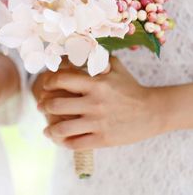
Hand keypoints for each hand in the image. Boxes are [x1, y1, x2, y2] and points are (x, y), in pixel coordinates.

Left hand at [36, 57, 166, 149]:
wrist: (153, 111)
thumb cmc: (130, 87)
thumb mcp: (115, 67)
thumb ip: (95, 58)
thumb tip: (74, 51)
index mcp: (95, 83)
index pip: (61, 80)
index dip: (48, 82)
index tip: (45, 86)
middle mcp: (94, 103)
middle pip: (56, 105)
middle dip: (44, 106)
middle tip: (41, 107)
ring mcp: (98, 122)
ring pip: (62, 128)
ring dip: (50, 130)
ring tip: (47, 130)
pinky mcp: (103, 139)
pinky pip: (76, 143)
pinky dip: (64, 143)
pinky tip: (60, 140)